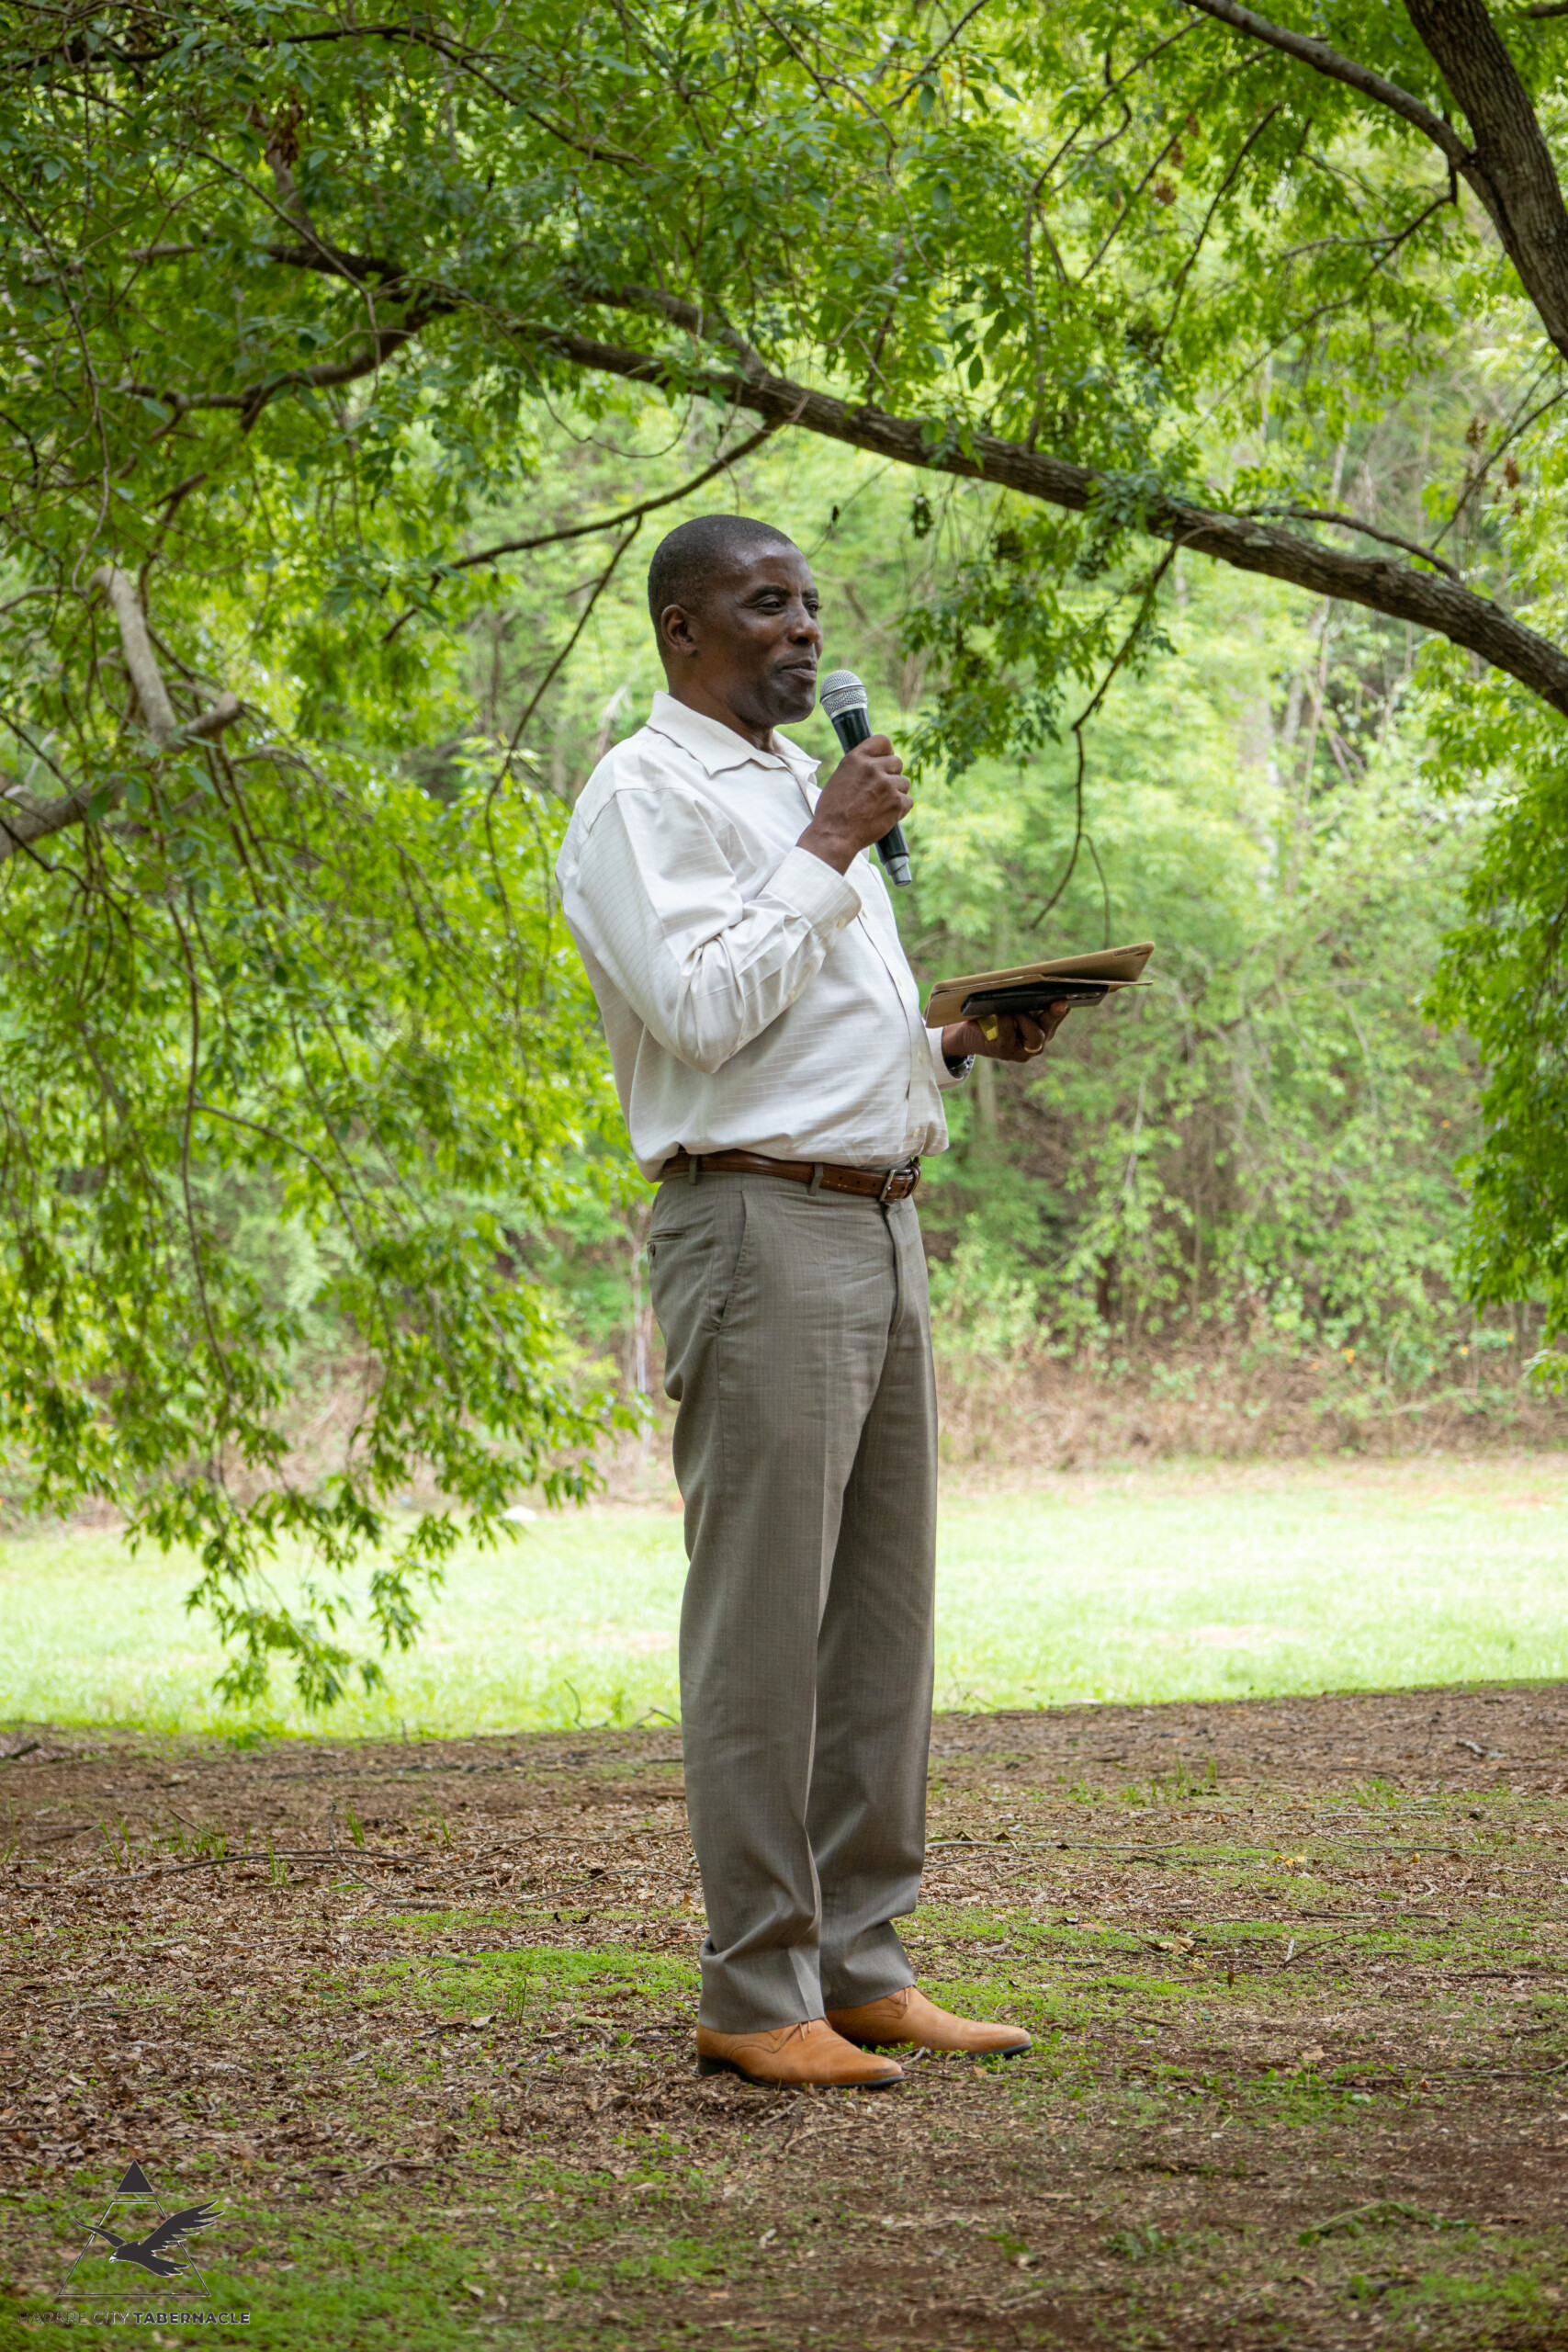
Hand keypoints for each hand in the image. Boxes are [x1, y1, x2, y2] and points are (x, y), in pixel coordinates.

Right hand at [797, 735, 910, 874]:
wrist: (835, 835)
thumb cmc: (832, 811)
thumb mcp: (839, 778)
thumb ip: (858, 768)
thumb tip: (875, 763)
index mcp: (856, 759)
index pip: (882, 741)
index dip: (886, 751)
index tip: (886, 760)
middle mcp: (872, 768)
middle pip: (897, 762)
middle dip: (892, 776)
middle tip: (881, 791)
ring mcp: (886, 785)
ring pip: (904, 783)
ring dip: (896, 794)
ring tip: (879, 806)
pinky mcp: (897, 802)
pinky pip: (908, 801)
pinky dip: (900, 810)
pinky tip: (884, 816)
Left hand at [941, 1002, 1072, 1063]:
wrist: (969, 1034)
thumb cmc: (993, 1015)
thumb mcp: (1013, 1005)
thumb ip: (1027, 999)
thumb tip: (1036, 983)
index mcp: (1044, 1029)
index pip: (1057, 1017)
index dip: (1062, 1009)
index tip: (1067, 999)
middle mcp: (1037, 1043)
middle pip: (1049, 1027)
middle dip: (1054, 1013)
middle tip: (1058, 1001)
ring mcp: (1023, 1051)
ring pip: (1034, 1035)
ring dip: (1025, 1017)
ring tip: (1016, 1005)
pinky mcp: (1005, 1052)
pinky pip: (1009, 1035)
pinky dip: (1006, 1020)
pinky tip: (1001, 1010)